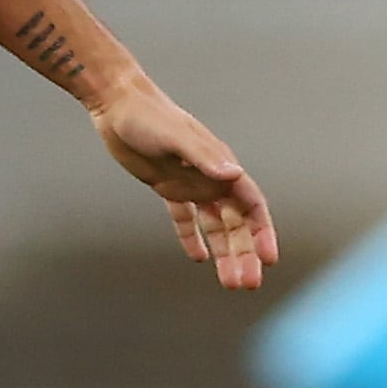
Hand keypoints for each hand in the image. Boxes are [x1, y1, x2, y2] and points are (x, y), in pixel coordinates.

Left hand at [90, 78, 280, 291]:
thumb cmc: (148, 116)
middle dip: (244, 253)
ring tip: (229, 283)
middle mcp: (211, 177)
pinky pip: (186, 219)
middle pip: (236, 223)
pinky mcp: (168, 187)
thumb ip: (205, 157)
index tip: (269, 259)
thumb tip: (233, 175)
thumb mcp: (176, 137)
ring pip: (215, 226)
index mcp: (220, 166)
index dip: (262, 232)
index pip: (251, 205)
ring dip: (225, 252)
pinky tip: (199, 259)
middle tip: (247, 284)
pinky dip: (193, 238)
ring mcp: (190, 183)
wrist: (117, 104)